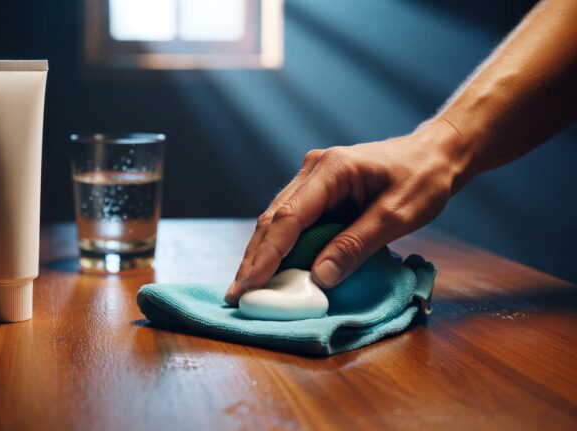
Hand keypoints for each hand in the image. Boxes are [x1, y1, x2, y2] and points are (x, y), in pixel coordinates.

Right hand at [225, 119, 465, 305]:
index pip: (289, 217)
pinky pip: (291, 222)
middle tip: (236, 295)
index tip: (250, 285)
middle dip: (254, 260)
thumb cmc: (423, 181)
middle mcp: (312, 170)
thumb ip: (357, 245)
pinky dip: (278, 248)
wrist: (434, 154)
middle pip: (273, 219)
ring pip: (276, 221)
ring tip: (245, 288)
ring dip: (261, 255)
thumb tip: (319, 278)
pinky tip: (268, 270)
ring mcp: (311, 179)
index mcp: (332, 169)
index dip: (268, 255)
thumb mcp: (398, 216)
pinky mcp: (316, 191)